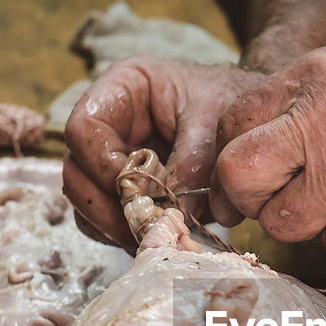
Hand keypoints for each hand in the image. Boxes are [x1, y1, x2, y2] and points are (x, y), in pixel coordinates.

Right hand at [62, 59, 263, 246]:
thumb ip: (195, 161)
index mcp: (122, 90)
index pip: (83, 129)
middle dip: (106, 206)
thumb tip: (173, 209)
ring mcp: (110, 161)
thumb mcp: (217, 120)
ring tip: (156, 233)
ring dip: (115, 226)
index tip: (137, 189)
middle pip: (75, 173)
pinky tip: (158, 235)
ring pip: (86, 204)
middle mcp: (107, 127)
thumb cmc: (230, 103)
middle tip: (145, 224)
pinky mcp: (124, 192)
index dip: (102, 164)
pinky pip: (106, 222)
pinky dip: (127, 233)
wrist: (250, 119)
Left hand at [212, 46, 325, 259]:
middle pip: (238, 176)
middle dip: (247, 197)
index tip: (248, 175)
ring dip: (304, 223)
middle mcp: (321, 121)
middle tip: (273, 200)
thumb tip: (233, 157)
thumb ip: (290, 103)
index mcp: (311, 79)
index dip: (232, 155)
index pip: (232, 123)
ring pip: (281, 223)